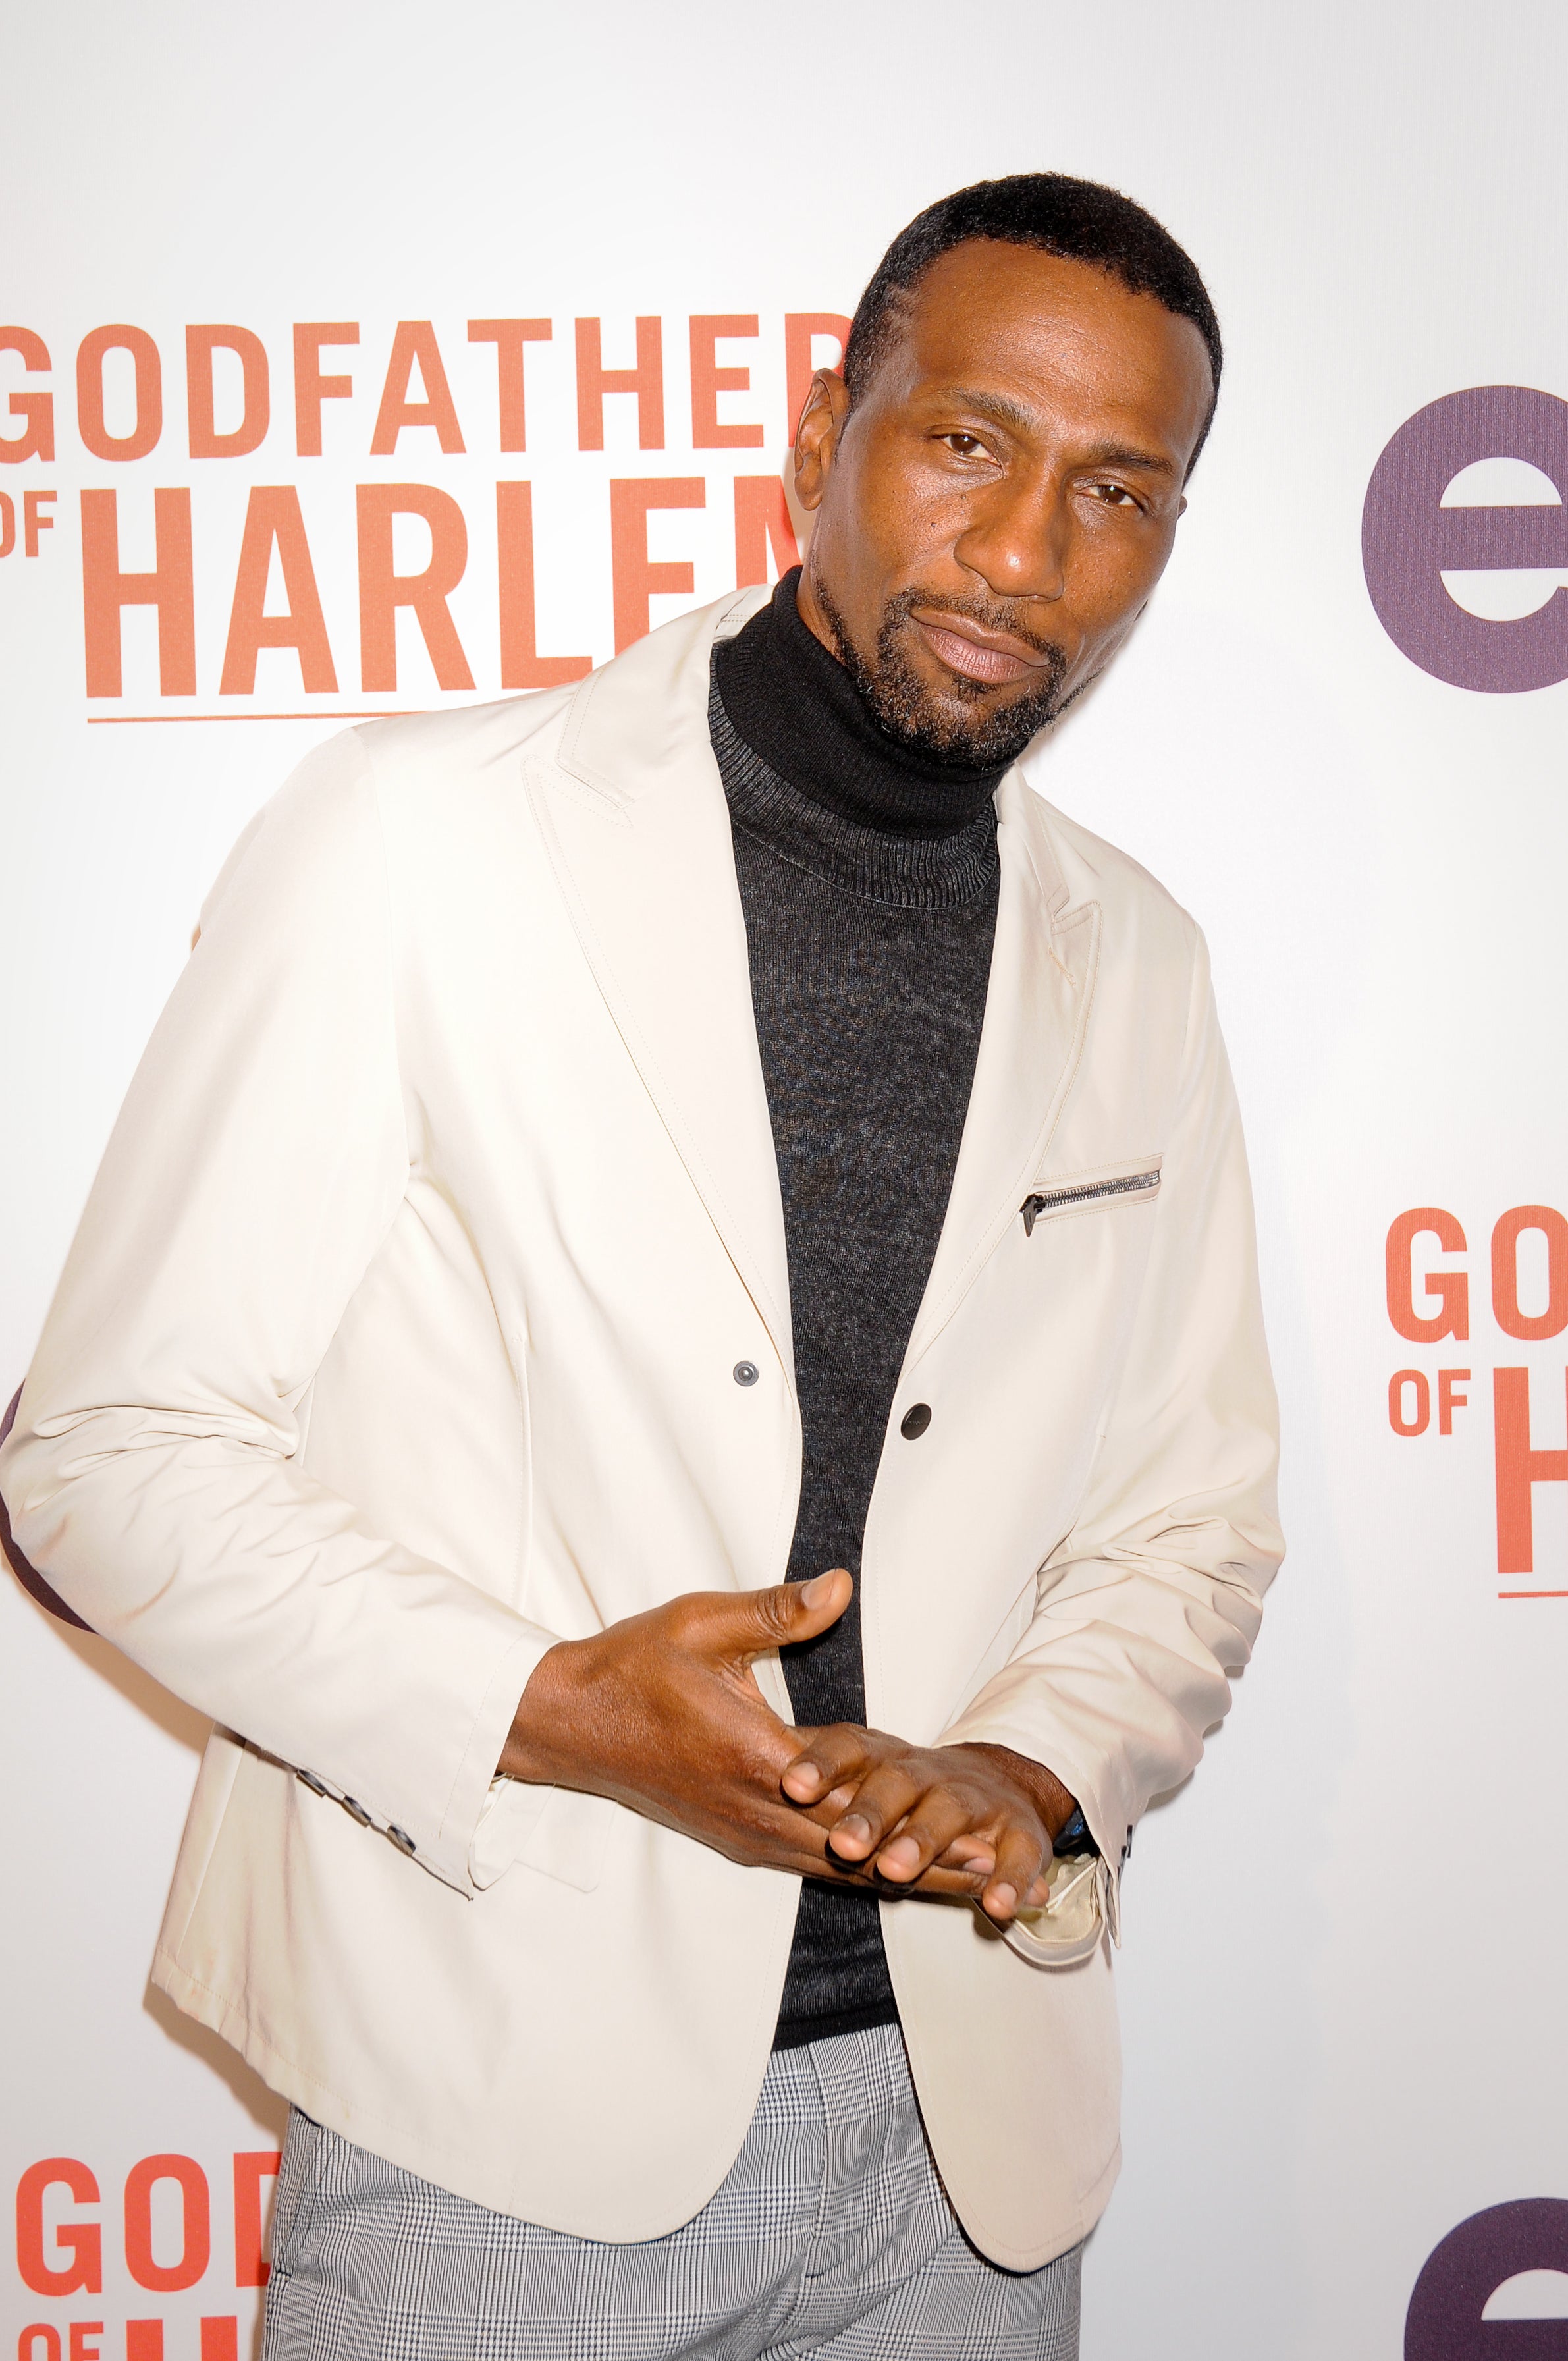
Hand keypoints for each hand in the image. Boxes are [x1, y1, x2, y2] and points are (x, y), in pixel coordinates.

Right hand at [499, 1570, 975, 1888]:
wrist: (568, 1721)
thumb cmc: (633, 1666)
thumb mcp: (701, 1623)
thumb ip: (775, 1611)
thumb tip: (838, 1587)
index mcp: (755, 1758)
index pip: (855, 1798)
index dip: (921, 1818)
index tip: (978, 1831)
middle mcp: (752, 1810)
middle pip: (859, 1852)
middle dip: (930, 1864)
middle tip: (997, 1875)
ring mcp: (741, 1831)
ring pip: (836, 1868)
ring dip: (898, 1875)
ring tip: (963, 1885)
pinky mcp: (732, 1835)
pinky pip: (807, 1863)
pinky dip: (856, 1869)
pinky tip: (891, 1872)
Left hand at [781, 1730, 1076, 1925]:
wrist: (997, 1786)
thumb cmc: (906, 1785)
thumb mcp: (860, 1768)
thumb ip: (816, 1773)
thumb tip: (736, 1763)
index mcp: (880, 1758)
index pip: (846, 1749)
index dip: (820, 1765)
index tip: (790, 1784)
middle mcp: (925, 1775)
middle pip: (895, 1785)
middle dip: (868, 1814)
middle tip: (840, 1843)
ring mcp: (973, 1801)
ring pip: (948, 1814)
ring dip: (923, 1841)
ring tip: (895, 1868)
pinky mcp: (1019, 1833)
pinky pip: (1018, 1855)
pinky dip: (1010, 1880)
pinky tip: (997, 1905)